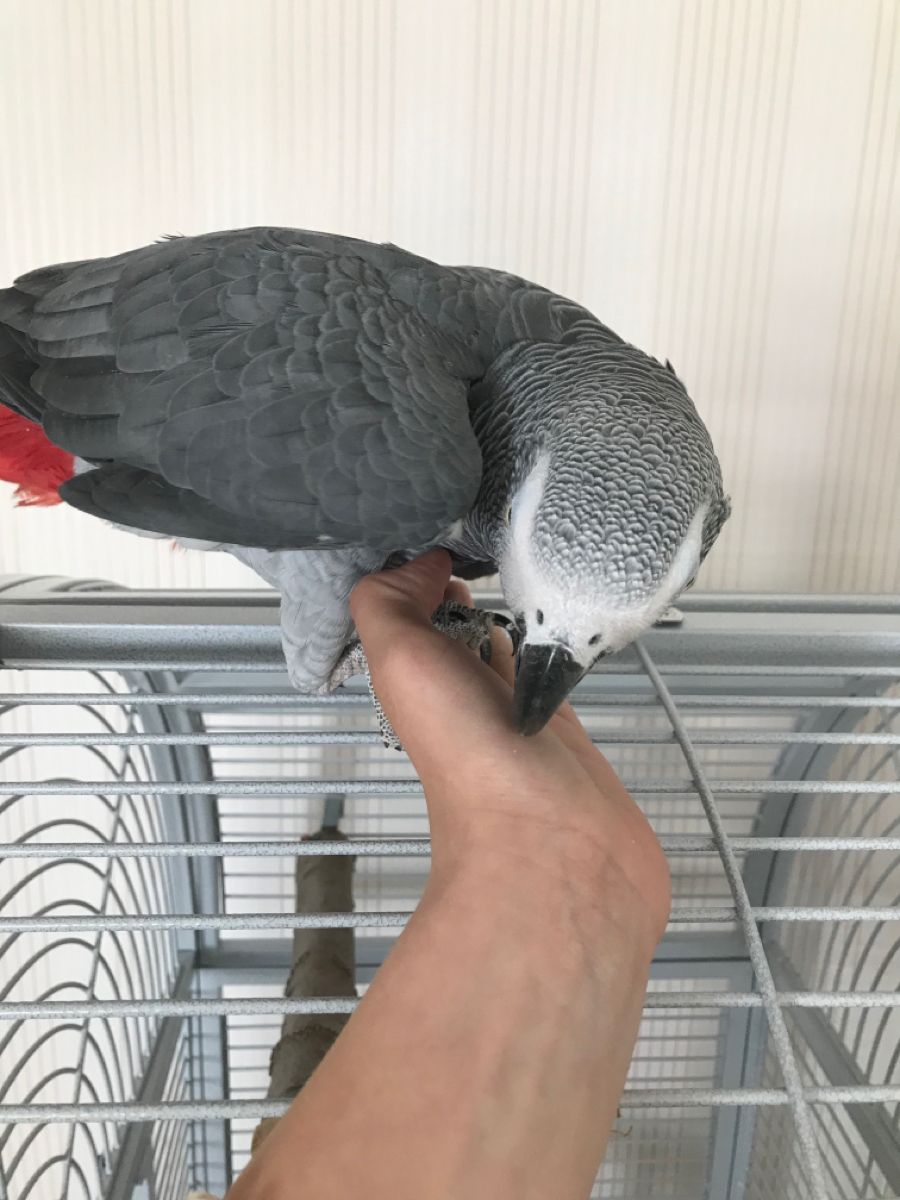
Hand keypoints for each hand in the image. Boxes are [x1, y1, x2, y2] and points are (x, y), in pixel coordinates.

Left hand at [350, 550, 669, 946]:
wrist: (555, 846)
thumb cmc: (472, 758)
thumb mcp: (402, 664)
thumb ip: (391, 605)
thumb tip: (422, 562)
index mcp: (417, 680)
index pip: (410, 613)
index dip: (420, 570)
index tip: (446, 523)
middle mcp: (463, 694)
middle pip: (459, 627)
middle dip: (470, 582)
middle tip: (496, 534)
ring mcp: (518, 712)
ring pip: (510, 645)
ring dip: (516, 608)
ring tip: (534, 556)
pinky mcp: (570, 727)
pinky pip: (557, 671)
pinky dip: (559, 641)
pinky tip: (570, 612)